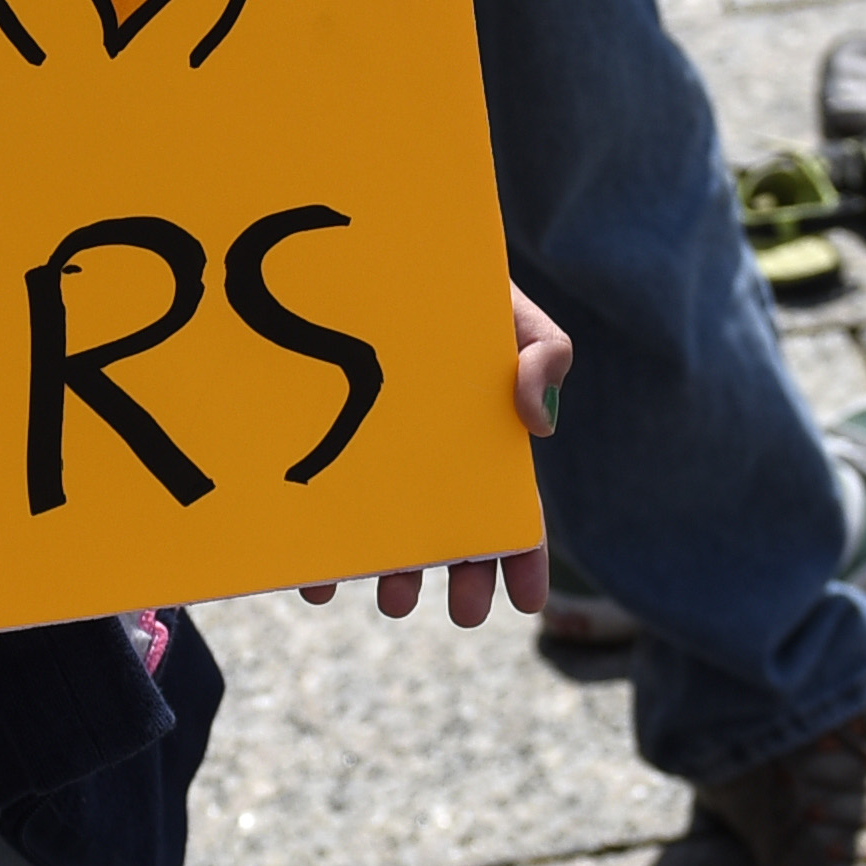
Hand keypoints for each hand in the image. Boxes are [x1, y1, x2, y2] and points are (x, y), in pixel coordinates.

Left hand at [304, 286, 565, 625]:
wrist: (385, 252)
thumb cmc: (459, 288)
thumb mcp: (514, 312)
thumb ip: (546, 353)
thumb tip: (539, 423)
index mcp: (482, 443)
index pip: (512, 510)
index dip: (523, 556)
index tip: (528, 601)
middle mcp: (430, 460)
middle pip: (454, 531)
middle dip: (462, 576)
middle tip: (464, 613)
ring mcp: (377, 457)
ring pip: (389, 528)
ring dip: (394, 571)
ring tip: (394, 599)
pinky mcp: (324, 446)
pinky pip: (321, 507)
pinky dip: (323, 546)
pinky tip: (319, 575)